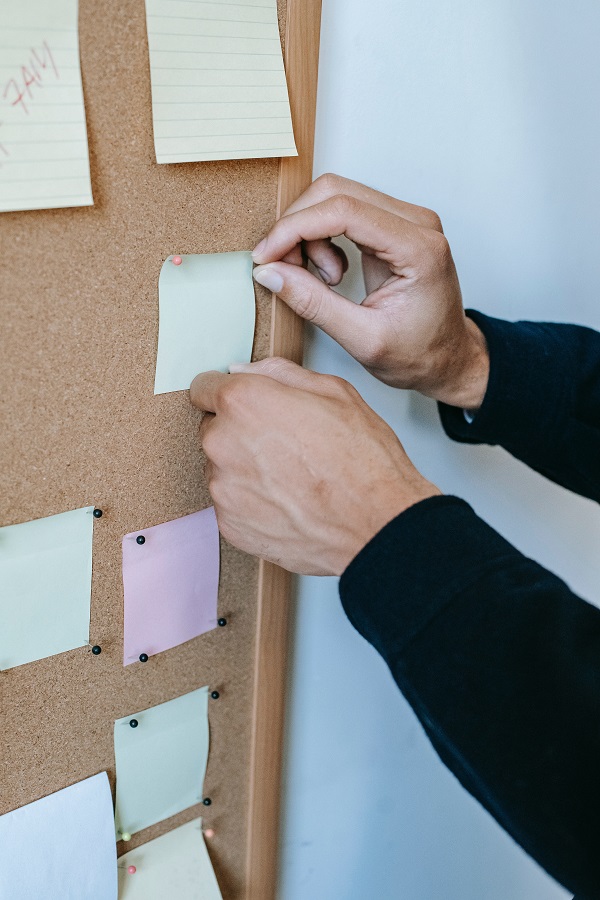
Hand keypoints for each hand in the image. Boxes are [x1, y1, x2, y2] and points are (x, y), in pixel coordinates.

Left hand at [190, 358, 439, 575]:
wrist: (377, 523)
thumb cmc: (361, 459)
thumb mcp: (333, 391)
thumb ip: (279, 373)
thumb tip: (245, 371)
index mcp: (242, 402)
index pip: (203, 387)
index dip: (230, 393)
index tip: (245, 404)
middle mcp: (222, 443)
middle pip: (213, 428)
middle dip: (239, 431)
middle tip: (283, 443)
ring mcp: (223, 489)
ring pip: (222, 468)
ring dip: (245, 469)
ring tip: (290, 477)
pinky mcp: (230, 525)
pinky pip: (232, 504)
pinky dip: (252, 502)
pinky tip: (288, 502)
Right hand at [252, 173, 488, 409]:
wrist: (448, 360)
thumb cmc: (419, 355)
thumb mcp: (363, 340)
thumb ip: (314, 304)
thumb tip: (270, 273)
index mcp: (418, 249)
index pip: (344, 211)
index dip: (295, 228)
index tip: (266, 256)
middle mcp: (417, 223)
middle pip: (336, 192)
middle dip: (298, 228)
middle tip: (287, 271)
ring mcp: (407, 219)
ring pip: (337, 197)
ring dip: (310, 235)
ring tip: (322, 281)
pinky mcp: (394, 225)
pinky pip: (345, 211)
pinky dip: (322, 237)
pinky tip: (331, 273)